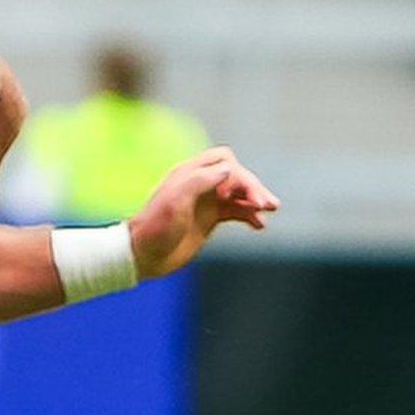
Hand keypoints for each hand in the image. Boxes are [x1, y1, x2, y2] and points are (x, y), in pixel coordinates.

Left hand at [126, 146, 278, 280]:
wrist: (143, 255)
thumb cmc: (156, 226)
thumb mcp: (175, 201)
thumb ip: (200, 180)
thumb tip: (230, 168)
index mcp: (189, 173)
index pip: (223, 160)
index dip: (234, 174)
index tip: (227, 196)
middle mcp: (200, 184)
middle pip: (236, 176)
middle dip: (253, 187)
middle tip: (268, 205)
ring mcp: (206, 202)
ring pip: (238, 193)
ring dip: (255, 199)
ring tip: (270, 209)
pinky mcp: (209, 219)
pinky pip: (236, 211)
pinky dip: (250, 215)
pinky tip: (260, 225)